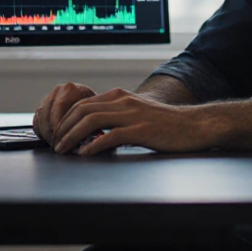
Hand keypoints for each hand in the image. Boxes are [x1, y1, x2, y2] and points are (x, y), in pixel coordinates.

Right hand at [33, 82, 95, 143]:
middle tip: (56, 146)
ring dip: (45, 132)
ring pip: (40, 116)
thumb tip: (80, 140)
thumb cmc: (97, 110)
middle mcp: (59, 90)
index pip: (58, 110)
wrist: (95, 101)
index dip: (58, 129)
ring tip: (54, 144)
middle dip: (50, 133)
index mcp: (72, 90)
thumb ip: (87, 124)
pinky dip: (41, 130)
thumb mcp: (95, 114)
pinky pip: (37, 118)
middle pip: (47, 114)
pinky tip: (48, 138)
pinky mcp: (44, 104)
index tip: (62, 142)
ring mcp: (50, 96)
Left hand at [52, 88, 223, 155]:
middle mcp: (124, 101)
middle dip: (64, 128)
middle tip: (56, 145)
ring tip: (64, 150)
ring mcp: (132, 115)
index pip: (83, 104)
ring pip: (92, 121)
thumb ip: (118, 118)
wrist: (195, 125)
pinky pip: (111, 136)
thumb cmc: (167, 124)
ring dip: (73, 136)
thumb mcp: (138, 114)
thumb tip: (94, 133)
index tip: (58, 134)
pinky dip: (93, 145)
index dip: (66, 119)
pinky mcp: (141, 130)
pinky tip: (86, 154)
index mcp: (121, 96)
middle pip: (83, 110)